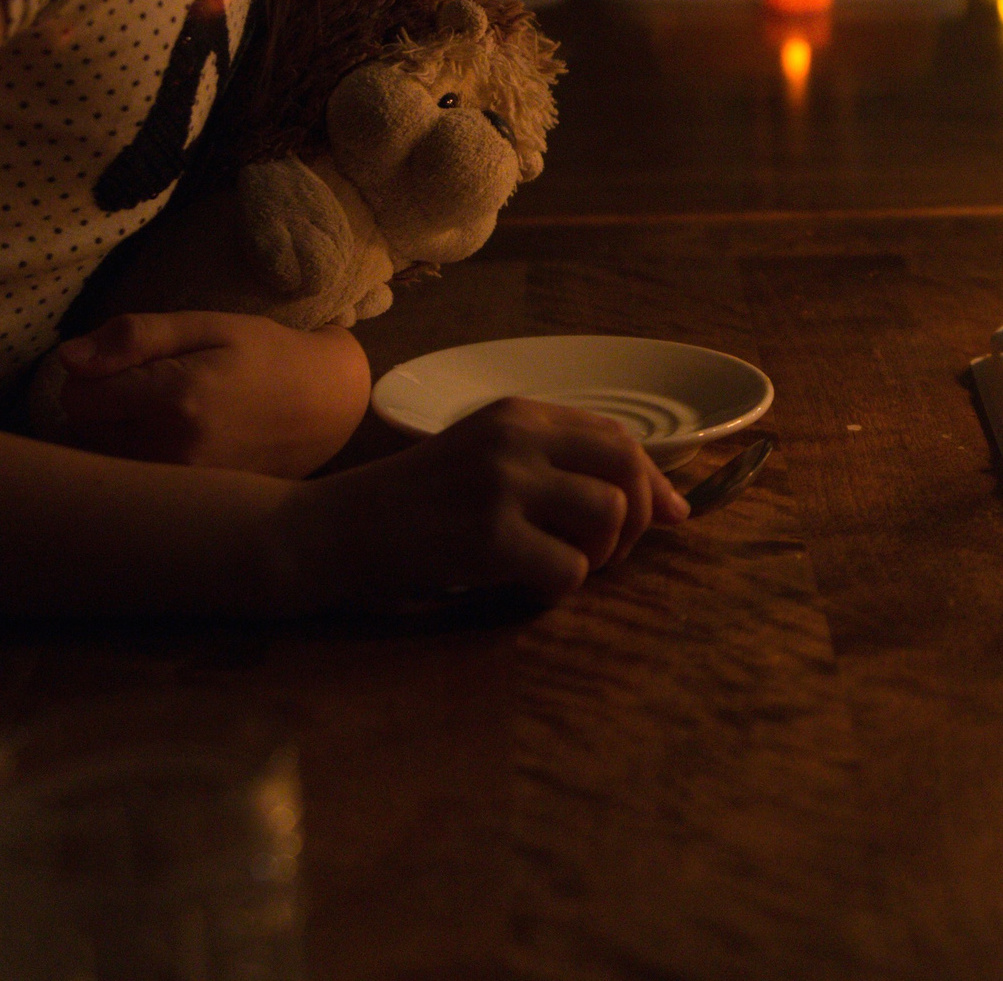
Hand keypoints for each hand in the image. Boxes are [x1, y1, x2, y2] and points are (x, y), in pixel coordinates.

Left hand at [53, 310, 370, 478]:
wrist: (327, 405)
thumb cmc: (267, 354)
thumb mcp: (208, 326)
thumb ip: (136, 337)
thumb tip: (68, 358)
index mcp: (173, 398)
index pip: (77, 394)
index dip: (94, 372)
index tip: (128, 362)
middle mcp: (170, 449)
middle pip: (83, 431)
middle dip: (102, 405)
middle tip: (148, 385)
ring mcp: (179, 483)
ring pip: (102, 460)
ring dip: (115, 435)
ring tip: (159, 413)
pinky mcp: (187, 501)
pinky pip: (130, 482)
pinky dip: (136, 460)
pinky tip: (172, 440)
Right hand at [276, 397, 689, 609]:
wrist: (328, 530)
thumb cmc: (409, 504)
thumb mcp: (480, 458)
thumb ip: (550, 466)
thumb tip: (651, 502)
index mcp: (518, 414)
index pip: (618, 435)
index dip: (654, 480)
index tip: (674, 516)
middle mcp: (516, 438)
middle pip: (626, 465)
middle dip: (642, 516)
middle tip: (616, 554)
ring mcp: (502, 485)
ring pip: (608, 518)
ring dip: (600, 557)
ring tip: (559, 567)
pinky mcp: (488, 538)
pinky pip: (569, 570)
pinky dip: (558, 588)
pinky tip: (521, 586)